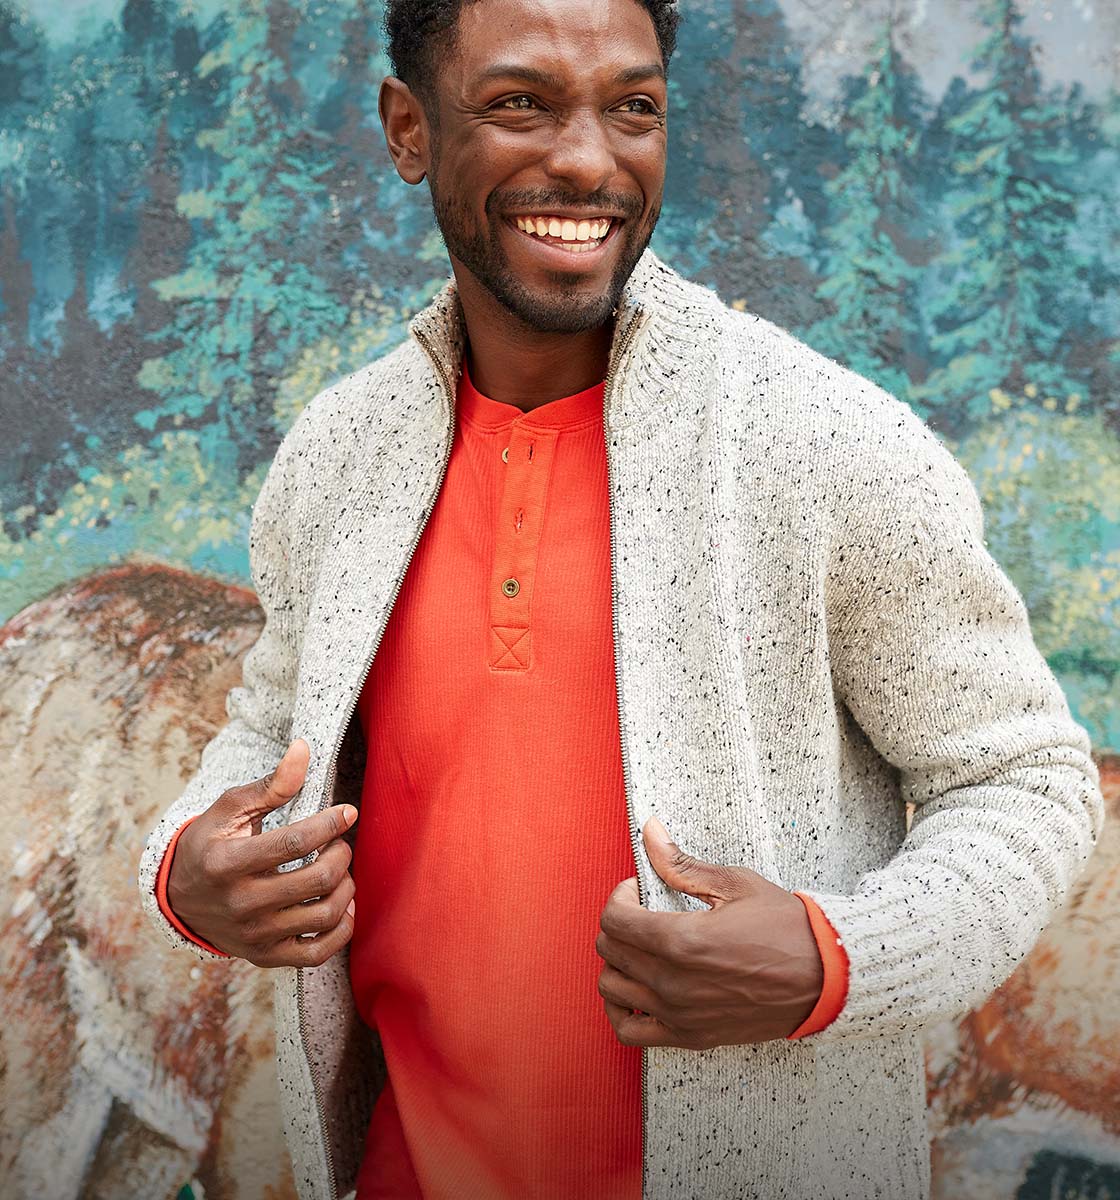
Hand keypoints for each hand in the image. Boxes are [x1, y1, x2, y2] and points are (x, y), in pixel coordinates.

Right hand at [167, 738, 358, 966]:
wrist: (180, 898)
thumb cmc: (211, 844)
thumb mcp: (230, 808)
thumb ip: (271, 783)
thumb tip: (303, 749)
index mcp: (228, 863)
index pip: (294, 843)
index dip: (330, 824)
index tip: (348, 812)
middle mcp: (241, 904)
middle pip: (317, 880)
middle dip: (341, 854)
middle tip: (340, 842)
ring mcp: (254, 935)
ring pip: (324, 915)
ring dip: (346, 887)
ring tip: (340, 870)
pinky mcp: (266, 956)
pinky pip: (318, 953)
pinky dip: (341, 929)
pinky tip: (341, 905)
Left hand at [596, 817, 822, 1048]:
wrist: (826, 977)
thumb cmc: (786, 928)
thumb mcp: (734, 884)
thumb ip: (681, 863)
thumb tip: (650, 832)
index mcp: (681, 940)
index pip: (614, 918)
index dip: (620, 896)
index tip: (637, 890)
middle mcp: (673, 982)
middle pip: (609, 949)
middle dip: (619, 922)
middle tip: (642, 911)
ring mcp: (679, 1014)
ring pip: (611, 987)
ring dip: (617, 961)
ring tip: (641, 946)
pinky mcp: (690, 1036)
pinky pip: (629, 1031)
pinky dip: (619, 1009)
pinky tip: (634, 989)